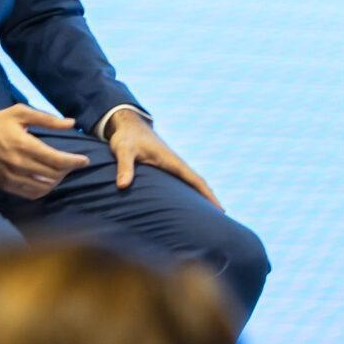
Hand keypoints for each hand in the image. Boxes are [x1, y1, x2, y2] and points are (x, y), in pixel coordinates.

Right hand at [0, 106, 89, 200]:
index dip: (74, 162)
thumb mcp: (20, 113)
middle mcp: (17, 163)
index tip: (84, 160)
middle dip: (68, 170)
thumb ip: (47, 119)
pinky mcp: (2, 185)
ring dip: (56, 182)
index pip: (56, 159)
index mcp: (23, 144)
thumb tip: (71, 123)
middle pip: (52, 174)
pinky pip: (28, 194)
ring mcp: (9, 177)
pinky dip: (42, 190)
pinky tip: (47, 183)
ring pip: (42, 187)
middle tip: (74, 164)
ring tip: (62, 172)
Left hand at [104, 114, 221, 208]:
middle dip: (209, 200)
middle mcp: (175, 164)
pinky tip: (187, 204)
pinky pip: (181, 183)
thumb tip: (122, 186)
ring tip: (208, 215)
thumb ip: (124, 167)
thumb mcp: (124, 151)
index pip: (195, 180)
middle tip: (221, 218)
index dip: (207, 195)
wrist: (128, 125)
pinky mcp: (163, 168)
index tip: (219, 209)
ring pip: (190, 183)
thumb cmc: (127, 138)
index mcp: (171, 161)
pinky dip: (188, 193)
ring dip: (200, 197)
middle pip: (198, 184)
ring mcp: (170, 166)